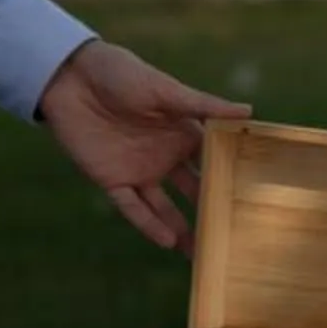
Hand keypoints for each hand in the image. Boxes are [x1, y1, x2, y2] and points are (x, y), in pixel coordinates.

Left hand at [37, 39, 249, 253]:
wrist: (70, 78)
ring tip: (201, 253)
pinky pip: (133, 208)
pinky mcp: (112, 180)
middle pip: (193, 191)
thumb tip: (248, 112)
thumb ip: (203, 106)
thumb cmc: (121, 74)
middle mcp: (164, 156)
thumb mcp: (164, 90)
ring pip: (164, 208)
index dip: (231, 180)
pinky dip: (149, 224)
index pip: (213, 161)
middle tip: (233, 238)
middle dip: (210, 212)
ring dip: (181, 229)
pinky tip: (167, 242)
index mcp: (182, 133)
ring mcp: (139, 170)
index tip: (256, 203)